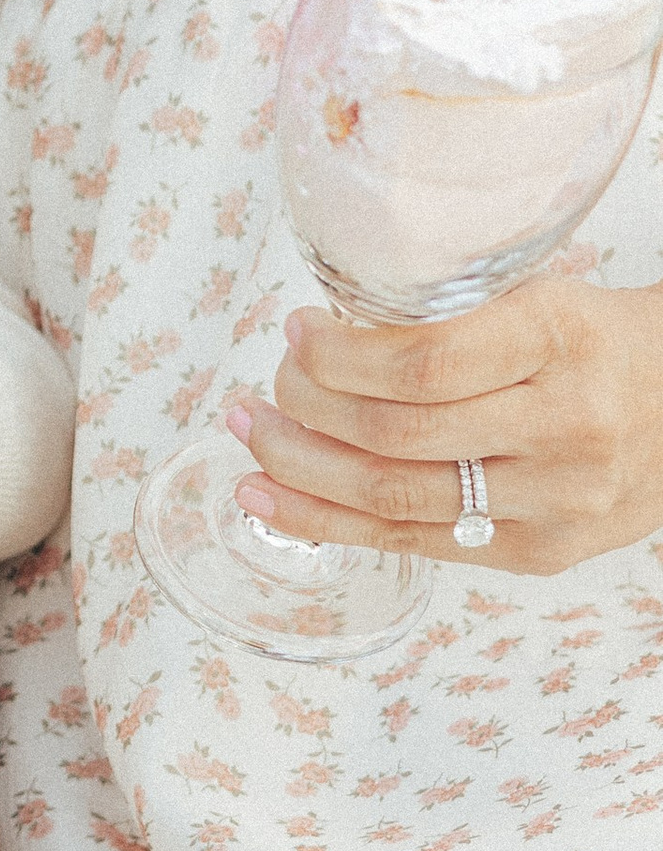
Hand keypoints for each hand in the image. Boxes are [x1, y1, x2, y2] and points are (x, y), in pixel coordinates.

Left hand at [232, 280, 662, 575]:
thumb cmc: (597, 341)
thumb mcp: (537, 297)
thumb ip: (445, 319)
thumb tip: (316, 340)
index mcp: (561, 339)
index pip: (424, 361)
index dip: (338, 355)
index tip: (298, 333)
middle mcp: (566, 425)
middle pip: (398, 433)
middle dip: (306, 410)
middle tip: (267, 389)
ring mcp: (559, 500)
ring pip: (397, 499)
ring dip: (301, 472)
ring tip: (253, 440)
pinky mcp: (543, 553)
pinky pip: (419, 543)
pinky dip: (333, 524)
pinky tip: (274, 502)